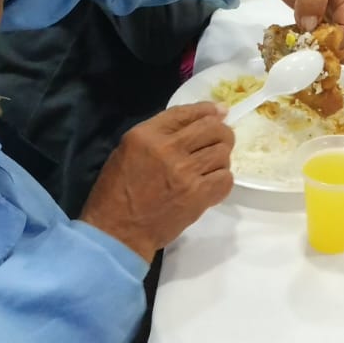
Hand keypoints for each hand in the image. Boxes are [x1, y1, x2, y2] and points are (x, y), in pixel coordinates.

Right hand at [80, 104, 235, 260]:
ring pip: (223, 152)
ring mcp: (185, 172)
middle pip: (213, 128)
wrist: (117, 232)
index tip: (219, 112)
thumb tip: (198, 120)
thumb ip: (160, 134)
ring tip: (209, 167)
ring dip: (220, 158)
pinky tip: (210, 184)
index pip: (187, 112)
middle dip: (221, 132)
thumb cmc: (117, 191)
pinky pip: (226, 178)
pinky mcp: (197, 195)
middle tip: (218, 141)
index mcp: (145, 135)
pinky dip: (221, 180)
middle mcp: (168, 149)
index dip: (208, 110)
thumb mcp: (128, 151)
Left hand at [251, 0, 343, 61]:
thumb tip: (312, 26)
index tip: (313, 52)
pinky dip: (331, 49)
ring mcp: (342, 11)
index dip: (335, 43)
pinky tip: (313, 51)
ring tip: (318, 59)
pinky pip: (340, 38)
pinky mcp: (330, 16)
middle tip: (323, 62)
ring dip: (342, 54)